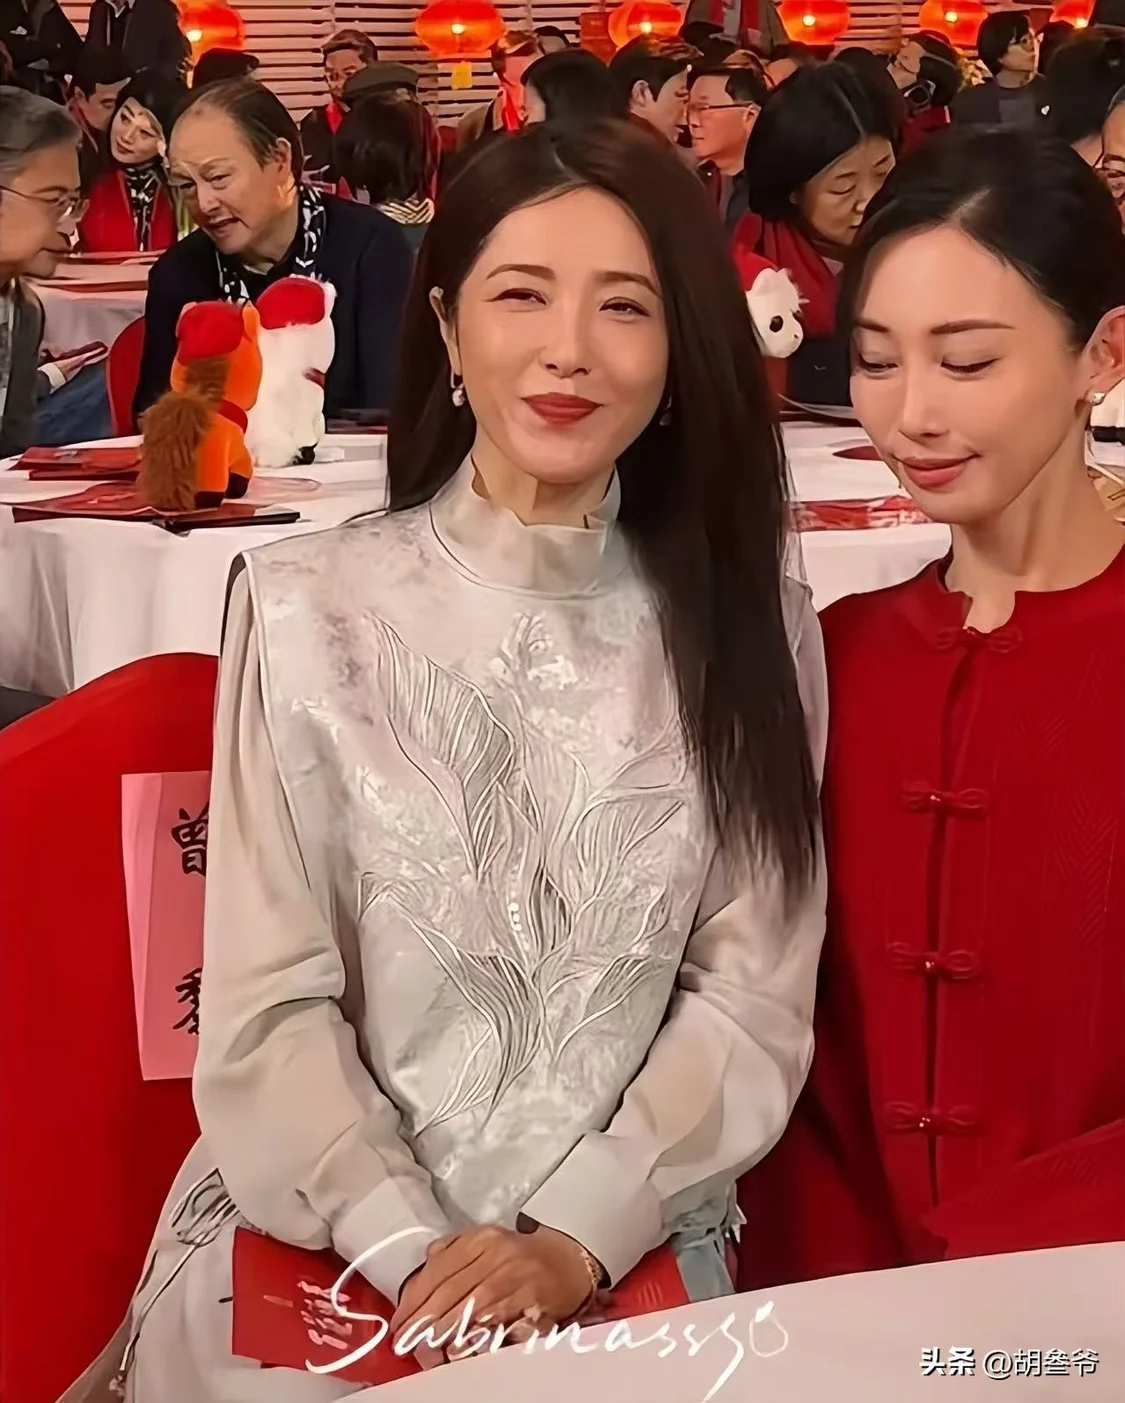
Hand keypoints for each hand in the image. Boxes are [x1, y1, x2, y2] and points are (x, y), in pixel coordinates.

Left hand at [389, 1224, 595, 1351]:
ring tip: (423, 1348)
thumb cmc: (522, 1255)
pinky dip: (474, 1337)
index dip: (414, 1297)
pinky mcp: (530, 1303)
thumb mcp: (487, 1239)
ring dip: (443, 1331)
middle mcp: (496, 1256)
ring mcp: (514, 1280)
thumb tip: (426, 1259)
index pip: (438, 1269)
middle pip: (449, 1290)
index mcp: (481, 1239)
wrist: (568, 1261)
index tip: (399, 1320)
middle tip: (404, 1340)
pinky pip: (497, 1322)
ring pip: (469, 1308)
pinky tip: (457, 1348)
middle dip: (421, 1319)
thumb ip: (455, 1246)